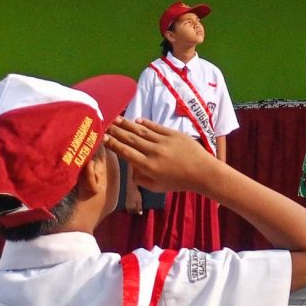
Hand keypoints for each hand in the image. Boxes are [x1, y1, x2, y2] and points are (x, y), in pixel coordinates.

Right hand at [103, 117, 218, 194]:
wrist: (202, 172)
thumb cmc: (178, 182)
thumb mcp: (156, 187)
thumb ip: (140, 178)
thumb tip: (130, 167)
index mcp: (148, 166)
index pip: (126, 152)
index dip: (113, 144)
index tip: (103, 138)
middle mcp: (153, 152)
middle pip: (131, 139)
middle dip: (117, 131)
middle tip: (105, 125)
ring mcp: (164, 141)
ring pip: (142, 131)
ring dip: (128, 124)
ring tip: (116, 119)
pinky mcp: (174, 134)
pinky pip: (156, 127)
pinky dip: (146, 123)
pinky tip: (136, 120)